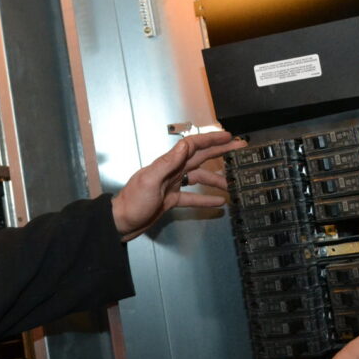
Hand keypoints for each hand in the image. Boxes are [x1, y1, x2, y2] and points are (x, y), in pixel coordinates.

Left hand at [110, 131, 245, 241]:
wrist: (121, 222)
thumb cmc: (132, 202)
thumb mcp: (150, 180)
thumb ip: (167, 163)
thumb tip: (184, 145)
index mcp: (167, 164)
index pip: (192, 146)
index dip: (211, 139)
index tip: (227, 136)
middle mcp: (171, 171)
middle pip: (200, 157)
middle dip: (219, 151)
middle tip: (238, 148)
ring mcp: (172, 185)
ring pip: (199, 178)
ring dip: (216, 179)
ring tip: (232, 183)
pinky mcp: (171, 199)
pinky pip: (193, 197)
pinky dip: (205, 199)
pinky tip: (218, 202)